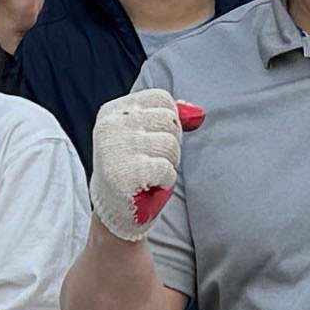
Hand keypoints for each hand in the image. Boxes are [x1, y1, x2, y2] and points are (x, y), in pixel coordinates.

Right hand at [85, 79, 200, 241]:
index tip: (154, 140)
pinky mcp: (125, 173)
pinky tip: (149, 186)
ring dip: (169, 163)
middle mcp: (111, 125)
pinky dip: (165, 180)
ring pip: (171, 144)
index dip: (170, 121)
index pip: (161, 98)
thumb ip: (169, 118)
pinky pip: (167, 168)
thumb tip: (198, 113)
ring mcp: (116, 148)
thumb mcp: (148, 136)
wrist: (117, 211)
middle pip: (169, 119)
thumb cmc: (137, 170)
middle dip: (171, 144)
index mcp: (113, 112)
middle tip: (152, 160)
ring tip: (150, 174)